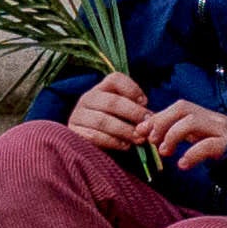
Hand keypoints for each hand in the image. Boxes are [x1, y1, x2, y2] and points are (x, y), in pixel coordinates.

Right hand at [64, 72, 180, 172]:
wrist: (90, 147)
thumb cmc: (115, 128)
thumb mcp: (124, 114)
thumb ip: (135, 109)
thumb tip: (152, 117)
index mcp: (100, 89)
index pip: (115, 79)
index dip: (132, 89)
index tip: (145, 102)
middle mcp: (87, 99)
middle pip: (112, 102)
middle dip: (133, 113)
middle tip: (148, 125)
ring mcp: (78, 116)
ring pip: (103, 121)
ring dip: (125, 130)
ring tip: (139, 139)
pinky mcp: (74, 133)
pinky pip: (94, 136)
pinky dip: (112, 142)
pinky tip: (125, 146)